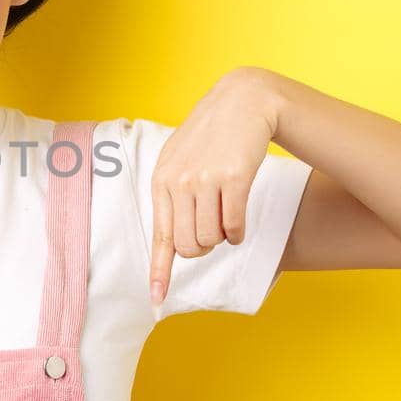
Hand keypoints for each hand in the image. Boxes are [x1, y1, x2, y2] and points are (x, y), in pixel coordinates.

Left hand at [149, 69, 279, 306]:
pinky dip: (238, 231)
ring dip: (223, 237)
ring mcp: (205, 180)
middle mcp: (179, 182)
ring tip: (225, 215)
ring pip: (212, 239)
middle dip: (203, 247)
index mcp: (161, 181)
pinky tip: (239, 219)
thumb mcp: (180, 160)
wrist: (243, 102)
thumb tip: (176, 243)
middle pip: (190, 246)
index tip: (156, 298)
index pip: (160, 236)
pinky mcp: (234, 178)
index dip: (159, 271)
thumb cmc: (211, 136)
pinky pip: (235, 226)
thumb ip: (173, 196)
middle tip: (213, 229)